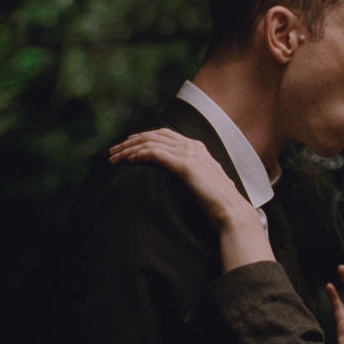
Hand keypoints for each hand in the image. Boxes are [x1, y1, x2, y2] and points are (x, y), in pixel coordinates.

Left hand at [108, 128, 253, 228]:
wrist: (231, 209)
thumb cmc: (218, 202)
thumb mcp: (205, 182)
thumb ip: (195, 174)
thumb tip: (187, 177)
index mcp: (197, 148)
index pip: (164, 134)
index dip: (143, 137)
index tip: (127, 145)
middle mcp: (192, 146)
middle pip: (154, 135)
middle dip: (130, 141)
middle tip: (113, 151)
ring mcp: (189, 154)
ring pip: (150, 143)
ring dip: (129, 149)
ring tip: (114, 158)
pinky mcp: (185, 165)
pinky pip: (155, 154)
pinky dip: (139, 154)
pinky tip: (128, 161)